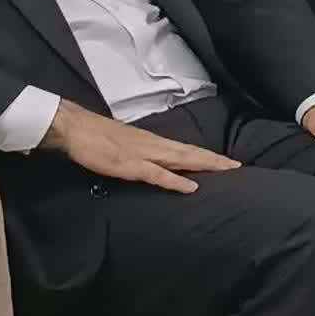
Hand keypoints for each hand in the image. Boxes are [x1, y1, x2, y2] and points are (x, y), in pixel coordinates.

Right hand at [42, 99, 239, 194]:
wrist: (78, 128)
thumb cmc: (98, 137)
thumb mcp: (126, 146)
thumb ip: (142, 153)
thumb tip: (156, 162)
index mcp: (153, 142)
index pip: (185, 149)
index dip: (206, 155)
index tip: (226, 161)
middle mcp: (154, 145)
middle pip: (190, 153)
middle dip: (214, 160)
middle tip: (237, 166)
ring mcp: (144, 154)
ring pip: (181, 160)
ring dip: (204, 165)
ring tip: (225, 170)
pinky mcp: (131, 165)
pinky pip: (157, 175)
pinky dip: (175, 181)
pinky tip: (190, 187)